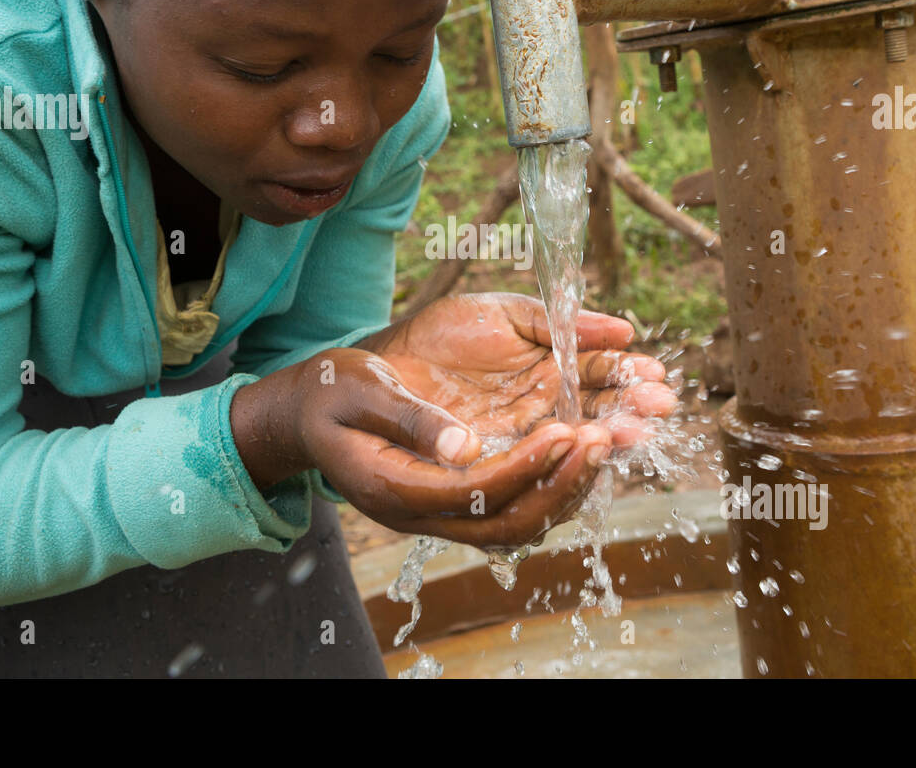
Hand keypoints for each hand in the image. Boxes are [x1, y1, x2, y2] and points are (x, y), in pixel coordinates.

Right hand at [230, 346, 614, 549]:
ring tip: (607, 438)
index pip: (474, 494)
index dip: (525, 467)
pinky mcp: (457, 500)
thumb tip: (464, 445)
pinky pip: (515, 508)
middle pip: (507, 524)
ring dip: (567, 487)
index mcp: (393, 489)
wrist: (309, 414)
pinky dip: (555, 484)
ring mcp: (440, 513)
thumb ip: (410, 418)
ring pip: (518, 524)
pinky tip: (582, 445)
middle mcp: (422, 514)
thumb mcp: (359, 391)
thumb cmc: (329, 395)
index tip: (567, 430)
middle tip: (603, 436)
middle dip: (561, 484)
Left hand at [361, 292, 678, 457]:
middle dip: (628, 413)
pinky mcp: (489, 474)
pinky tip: (578, 450)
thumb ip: (555, 321)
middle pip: (595, 420)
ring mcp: (516, 446)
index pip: (599, 379)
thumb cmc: (435, 337)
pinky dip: (554, 470)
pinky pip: (529, 481)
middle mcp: (540, 417)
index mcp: (548, 376)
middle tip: (656, 406)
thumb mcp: (501, 316)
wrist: (373, 368)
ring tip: (623, 430)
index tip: (655, 376)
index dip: (628, 378)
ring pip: (568, 454)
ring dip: (599, 443)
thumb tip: (623, 330)